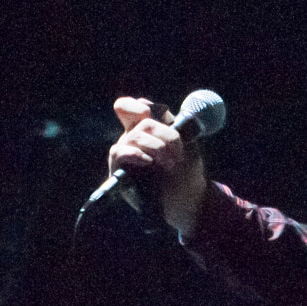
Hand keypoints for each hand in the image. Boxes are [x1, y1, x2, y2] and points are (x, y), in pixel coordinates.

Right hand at [109, 97, 208, 236]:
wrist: (187, 199)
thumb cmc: (185, 170)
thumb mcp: (186, 143)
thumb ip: (170, 123)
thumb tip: (148, 106)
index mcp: (146, 129)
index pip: (128, 108)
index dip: (136, 106)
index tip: (151, 114)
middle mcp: (131, 138)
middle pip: (140, 120)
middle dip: (166, 135)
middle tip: (178, 153)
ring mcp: (124, 153)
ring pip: (135, 136)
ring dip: (158, 148)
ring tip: (171, 164)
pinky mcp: (119, 170)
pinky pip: (119, 152)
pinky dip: (136, 154)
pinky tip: (149, 162)